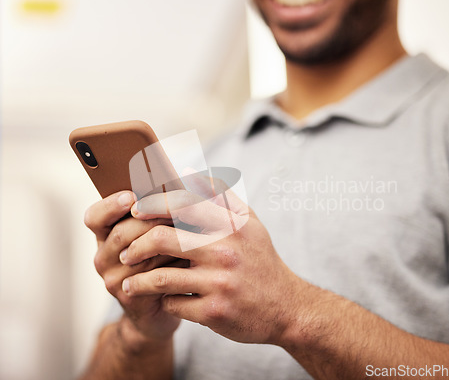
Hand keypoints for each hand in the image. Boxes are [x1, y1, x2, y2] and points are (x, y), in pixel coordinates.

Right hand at [84, 191, 183, 344]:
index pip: (95, 217)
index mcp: (106, 235)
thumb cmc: (164, 262)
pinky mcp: (130, 297)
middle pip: (121, 232)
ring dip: (167, 242)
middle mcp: (104, 256)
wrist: (161, 310)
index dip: (110, 205)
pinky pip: (150, 276)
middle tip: (177, 212)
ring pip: (138, 254)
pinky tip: (190, 258)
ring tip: (191, 231)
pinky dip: (172, 264)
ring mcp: (114, 279)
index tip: (131, 196)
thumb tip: (184, 180)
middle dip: (152, 220)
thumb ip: (159, 211)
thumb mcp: (157, 234)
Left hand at [119, 183, 303, 344]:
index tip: (135, 212)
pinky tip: (160, 300)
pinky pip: (171, 304)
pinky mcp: (214, 312)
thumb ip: (220, 195)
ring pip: (160, 277)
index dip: (151, 205)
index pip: (181, 204)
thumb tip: (187, 171)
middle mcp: (225, 251)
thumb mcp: (250, 222)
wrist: (286, 308)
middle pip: (161, 239)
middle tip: (126, 252)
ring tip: (129, 281)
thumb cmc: (260, 260)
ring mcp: (219, 284)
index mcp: (232, 224)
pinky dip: (161, 302)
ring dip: (137, 280)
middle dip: (135, 246)